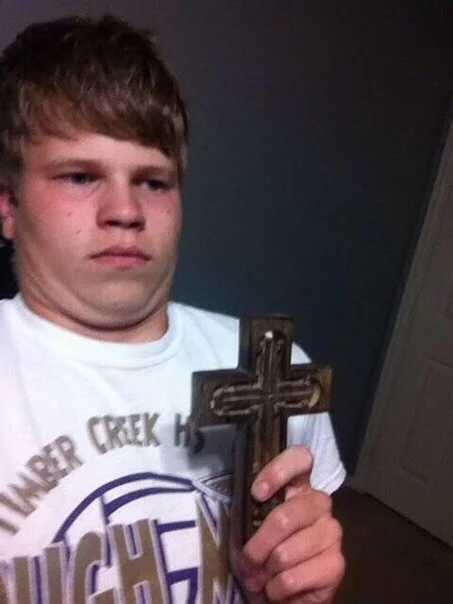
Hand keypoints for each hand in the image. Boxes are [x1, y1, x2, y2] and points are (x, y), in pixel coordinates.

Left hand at [232, 446, 344, 602]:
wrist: (286, 592)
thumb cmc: (265, 552)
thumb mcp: (252, 527)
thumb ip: (251, 513)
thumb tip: (244, 512)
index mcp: (299, 487)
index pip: (301, 459)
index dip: (278, 470)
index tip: (256, 493)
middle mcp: (320, 504)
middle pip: (285, 516)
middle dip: (257, 546)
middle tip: (246, 563)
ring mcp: (332, 532)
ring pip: (285, 552)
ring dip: (264, 571)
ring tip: (258, 579)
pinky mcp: (336, 564)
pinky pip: (293, 577)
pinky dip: (276, 588)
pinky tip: (275, 589)